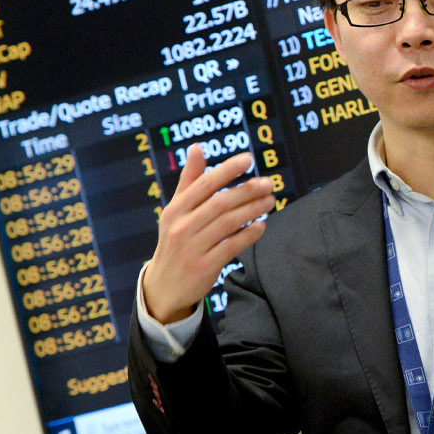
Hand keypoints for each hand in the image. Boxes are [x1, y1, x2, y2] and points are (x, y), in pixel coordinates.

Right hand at [143, 145, 274, 323]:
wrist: (164, 285)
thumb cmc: (175, 241)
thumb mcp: (177, 211)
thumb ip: (190, 180)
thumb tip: (197, 148)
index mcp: (175, 209)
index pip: (204, 184)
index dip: (228, 170)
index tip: (249, 159)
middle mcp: (181, 227)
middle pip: (220, 203)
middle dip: (247, 191)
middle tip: (268, 183)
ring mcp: (192, 248)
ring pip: (229, 223)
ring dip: (253, 210)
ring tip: (270, 201)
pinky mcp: (204, 267)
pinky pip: (232, 246)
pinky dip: (249, 235)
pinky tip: (262, 226)